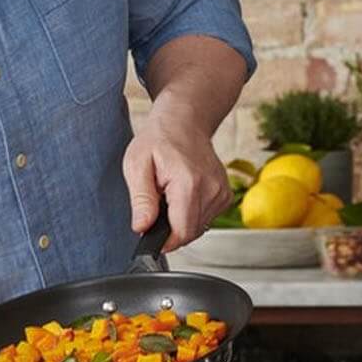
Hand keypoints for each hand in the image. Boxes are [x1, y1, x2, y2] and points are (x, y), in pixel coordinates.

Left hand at [120, 109, 231, 253]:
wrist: (184, 120)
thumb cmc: (159, 138)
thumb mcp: (136, 165)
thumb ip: (141, 200)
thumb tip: (142, 228)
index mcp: (189, 182)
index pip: (182, 232)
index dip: (164, 241)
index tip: (150, 235)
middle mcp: (211, 189)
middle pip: (190, 232)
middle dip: (169, 227)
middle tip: (156, 202)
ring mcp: (222, 192)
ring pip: (198, 227)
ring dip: (180, 219)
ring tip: (169, 193)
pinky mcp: (225, 195)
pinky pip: (206, 218)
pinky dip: (191, 212)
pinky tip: (182, 193)